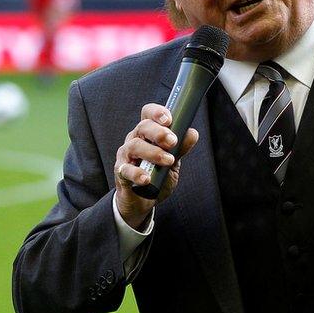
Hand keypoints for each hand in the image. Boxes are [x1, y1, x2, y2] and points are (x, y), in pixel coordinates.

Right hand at [114, 103, 198, 229]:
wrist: (143, 200)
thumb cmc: (158, 175)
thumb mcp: (173, 161)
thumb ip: (181, 148)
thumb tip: (192, 133)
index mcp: (148, 133)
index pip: (148, 114)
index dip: (157, 112)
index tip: (169, 119)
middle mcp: (135, 140)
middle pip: (143, 127)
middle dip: (159, 132)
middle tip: (173, 142)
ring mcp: (126, 156)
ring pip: (134, 146)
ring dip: (153, 152)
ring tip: (168, 160)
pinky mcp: (121, 173)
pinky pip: (125, 170)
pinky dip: (137, 173)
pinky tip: (147, 179)